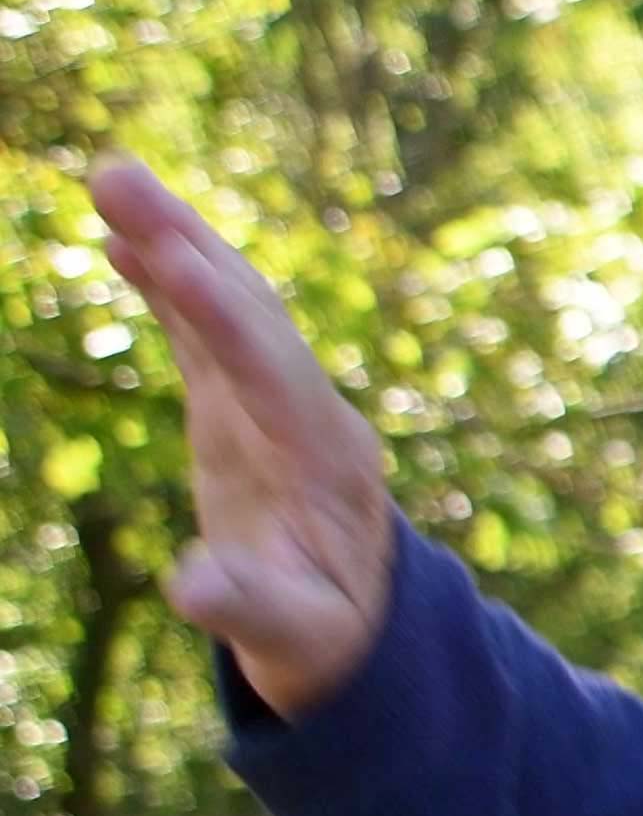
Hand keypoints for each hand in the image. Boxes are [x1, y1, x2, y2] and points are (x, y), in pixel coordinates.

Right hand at [86, 154, 397, 719]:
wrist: (359, 627)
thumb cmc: (324, 640)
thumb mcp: (292, 640)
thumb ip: (248, 610)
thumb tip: (191, 587)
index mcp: (329, 460)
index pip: (271, 373)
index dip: (221, 316)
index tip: (173, 255)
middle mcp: (310, 410)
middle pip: (249, 312)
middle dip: (185, 244)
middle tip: (117, 176)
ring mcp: (277, 399)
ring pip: (228, 302)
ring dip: (174, 238)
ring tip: (110, 175)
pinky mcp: (243, 402)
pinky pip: (206, 325)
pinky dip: (167, 280)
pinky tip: (120, 234)